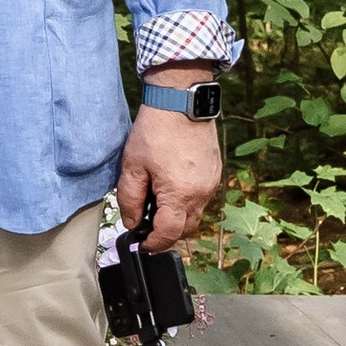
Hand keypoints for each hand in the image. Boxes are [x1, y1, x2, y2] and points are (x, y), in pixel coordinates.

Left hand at [115, 104, 222, 254]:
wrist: (181, 101)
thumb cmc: (155, 131)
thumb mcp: (132, 166)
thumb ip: (130, 200)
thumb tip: (133, 223)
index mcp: (180, 195)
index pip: (169, 234)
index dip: (153, 243)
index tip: (142, 244)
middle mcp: (201, 194)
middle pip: (186, 230)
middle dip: (167, 234)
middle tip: (147, 226)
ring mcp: (211, 183)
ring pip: (196, 215)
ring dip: (177, 217)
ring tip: (156, 203)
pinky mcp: (215, 173)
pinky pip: (202, 198)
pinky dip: (186, 202)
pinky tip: (170, 187)